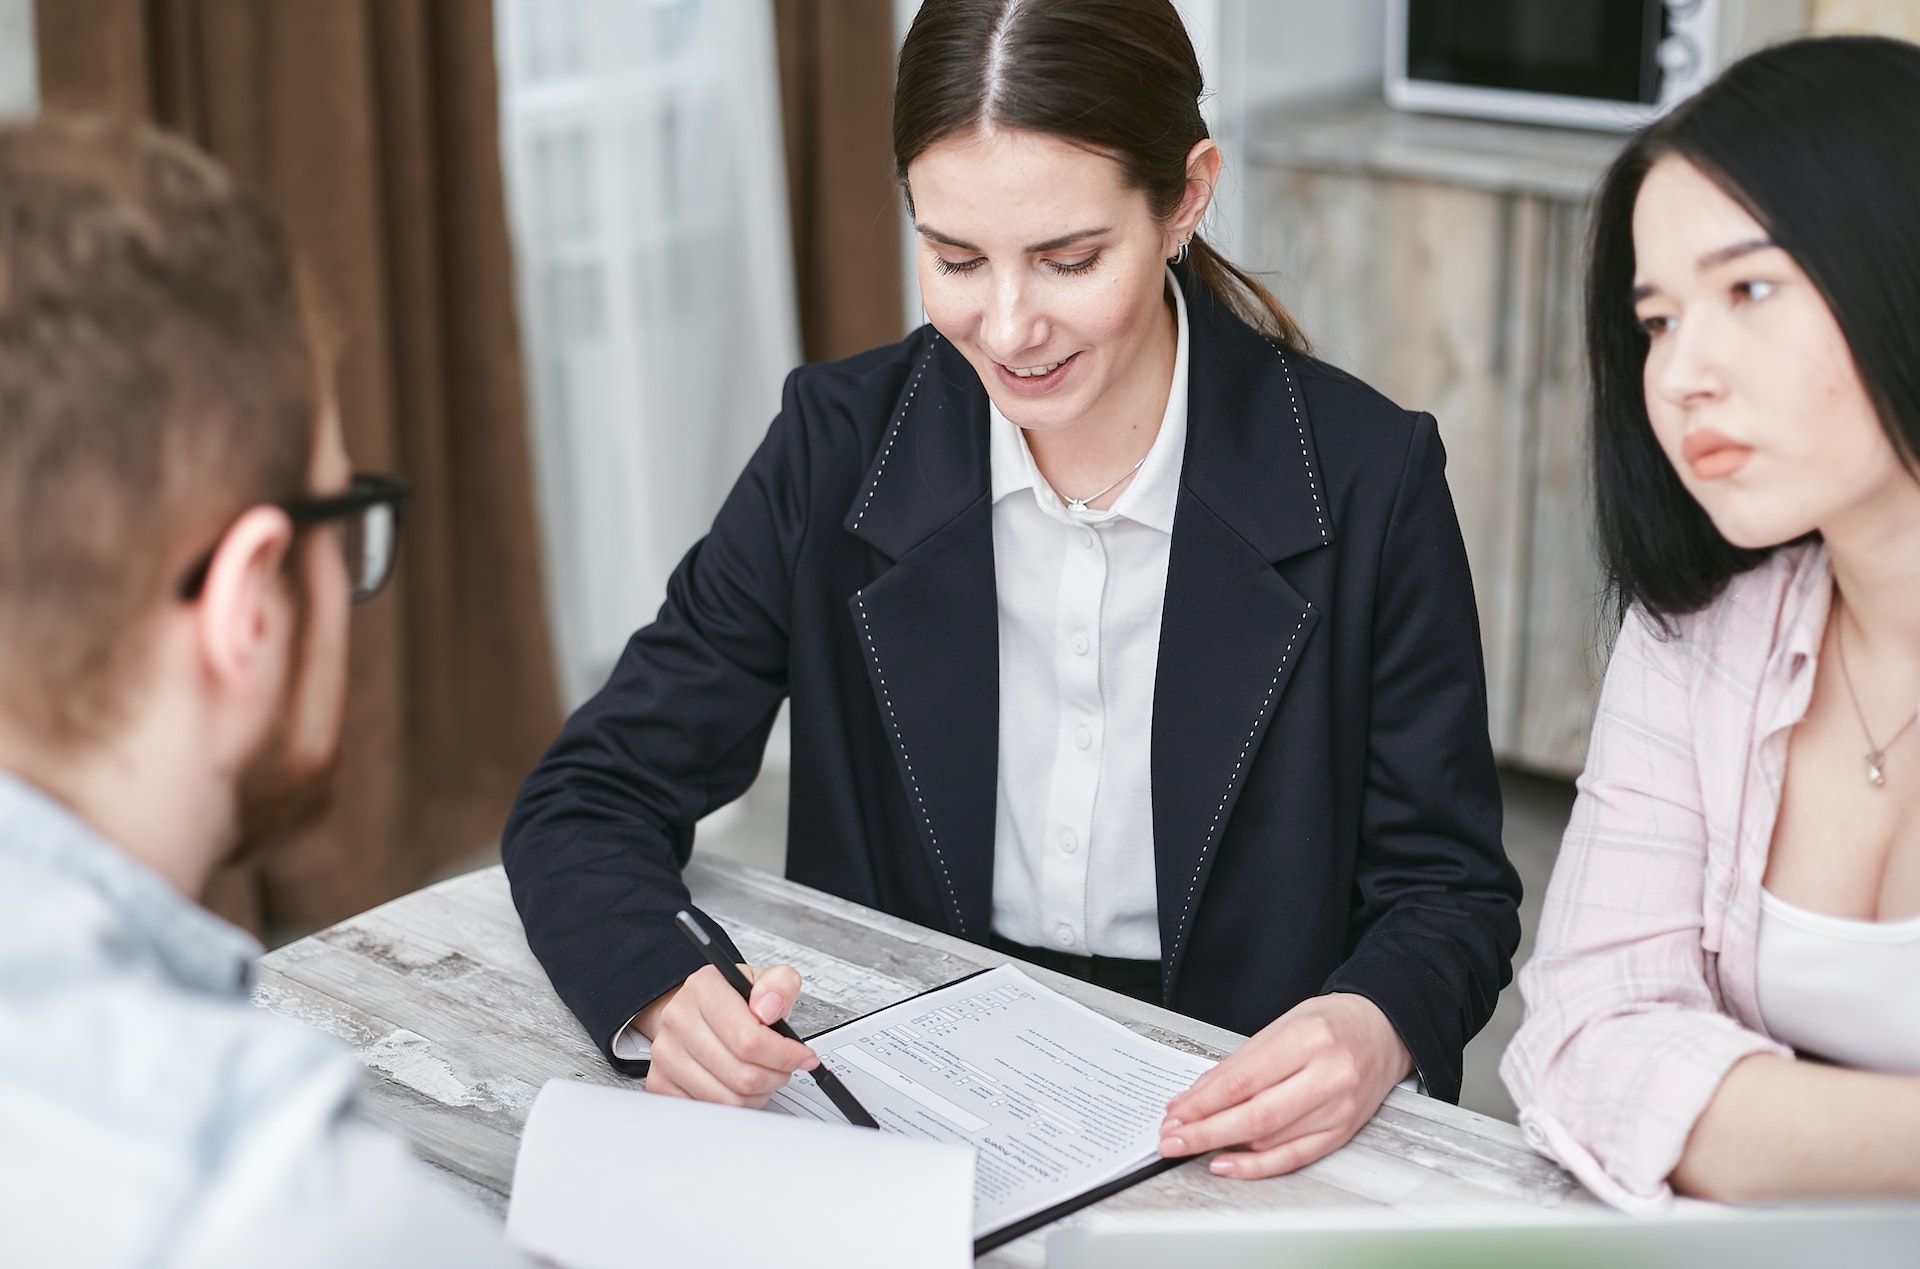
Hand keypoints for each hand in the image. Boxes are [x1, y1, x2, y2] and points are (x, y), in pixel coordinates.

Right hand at [635, 963, 817, 1106]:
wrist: (698, 1011)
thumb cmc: (734, 1000)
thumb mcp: (767, 979)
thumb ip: (780, 984)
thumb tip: (769, 1007)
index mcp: (704, 987)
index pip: (749, 1038)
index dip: (784, 1054)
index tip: (802, 1056)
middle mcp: (678, 1018)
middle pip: (741, 1073)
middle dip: (776, 1076)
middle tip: (784, 1067)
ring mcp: (666, 1053)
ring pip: (728, 1099)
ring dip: (758, 1093)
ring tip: (764, 1074)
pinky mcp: (661, 1081)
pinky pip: (709, 1110)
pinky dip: (735, 1105)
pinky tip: (740, 1085)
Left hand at [1158, 992, 1410, 1179]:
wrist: (1384, 1031)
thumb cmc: (1331, 1023)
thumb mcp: (1282, 1025)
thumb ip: (1239, 1063)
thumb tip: (1196, 1096)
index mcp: (1308, 1038)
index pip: (1243, 1080)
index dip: (1202, 1102)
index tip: (1174, 1112)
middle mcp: (1328, 1076)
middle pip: (1255, 1116)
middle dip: (1205, 1132)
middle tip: (1171, 1139)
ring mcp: (1338, 1109)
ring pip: (1271, 1139)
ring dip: (1224, 1147)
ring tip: (1191, 1146)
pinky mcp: (1342, 1132)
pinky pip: (1293, 1157)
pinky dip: (1256, 1166)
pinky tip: (1227, 1163)